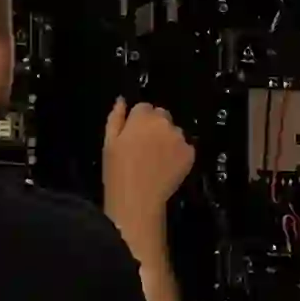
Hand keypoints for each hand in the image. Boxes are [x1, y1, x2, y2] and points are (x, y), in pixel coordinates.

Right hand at [102, 101, 198, 231]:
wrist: (138, 200)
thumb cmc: (117, 172)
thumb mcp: (109, 143)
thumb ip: (116, 118)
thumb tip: (122, 100)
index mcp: (143, 116)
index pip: (144, 108)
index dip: (138, 122)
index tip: (133, 136)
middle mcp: (164, 122)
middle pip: (162, 116)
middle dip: (155, 126)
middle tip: (145, 148)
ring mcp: (180, 137)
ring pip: (175, 132)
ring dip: (168, 139)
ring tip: (156, 160)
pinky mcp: (190, 153)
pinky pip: (185, 147)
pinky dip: (178, 154)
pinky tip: (167, 167)